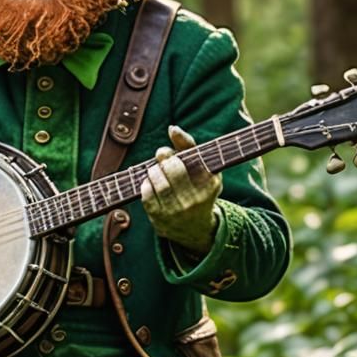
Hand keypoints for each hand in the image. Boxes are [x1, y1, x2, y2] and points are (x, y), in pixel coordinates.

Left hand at [140, 125, 221, 255]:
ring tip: (156, 170)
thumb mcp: (201, 168)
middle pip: (173, 169)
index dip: (176, 147)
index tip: (169, 143)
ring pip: (159, 183)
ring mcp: (178, 212)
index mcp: (210, 184)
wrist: (195, 228)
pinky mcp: (161, 220)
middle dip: (164, 159)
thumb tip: (172, 128)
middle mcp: (196, 200)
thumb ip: (187, 145)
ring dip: (153, 171)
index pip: (192, 159)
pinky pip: (147, 196)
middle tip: (162, 158)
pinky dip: (146, 185)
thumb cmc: (197, 187)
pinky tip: (151, 183)